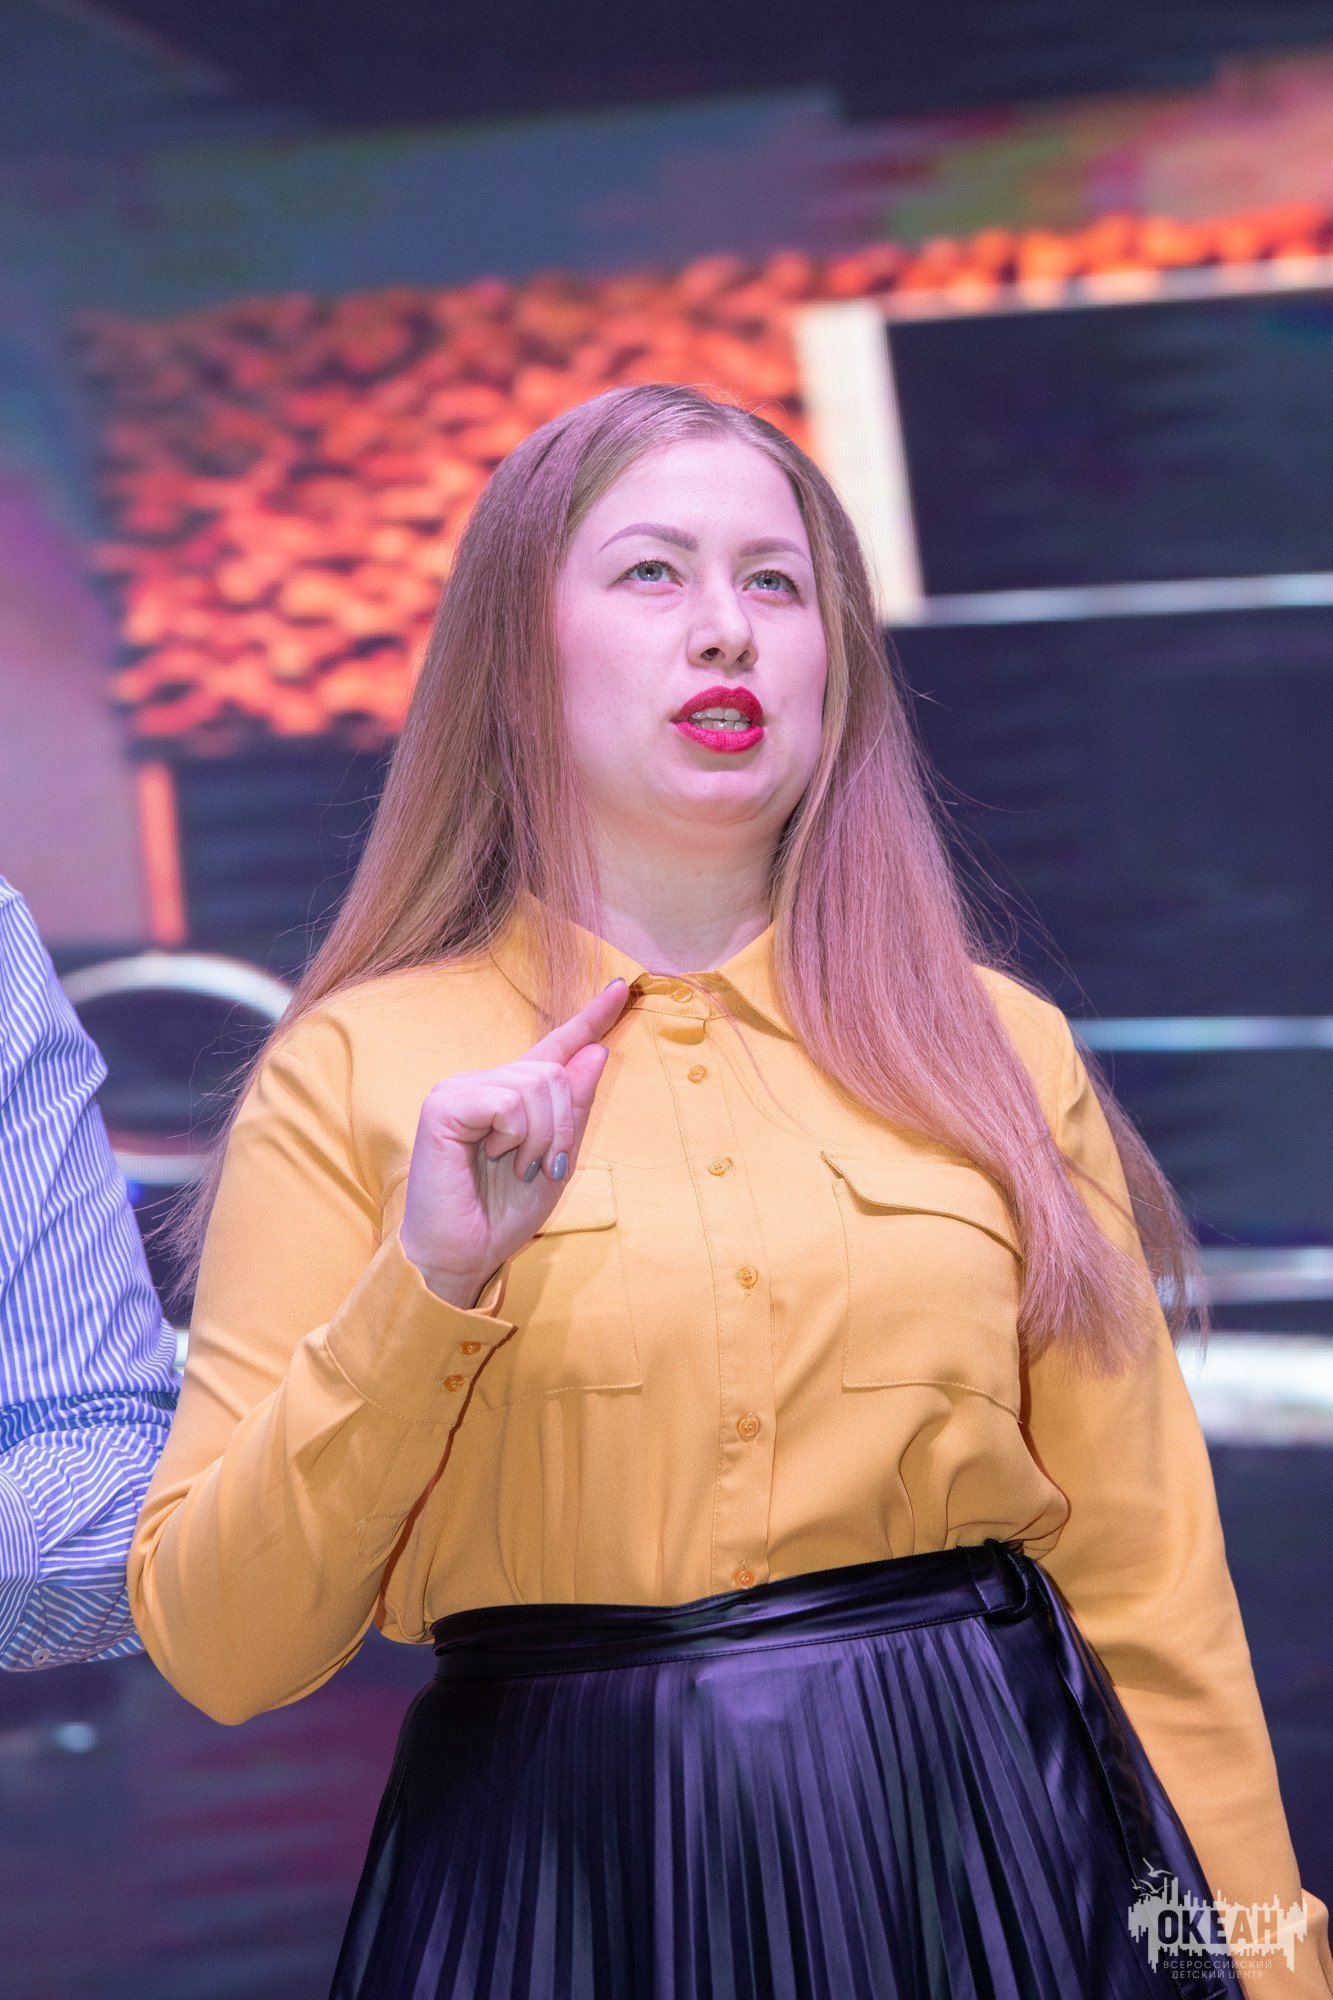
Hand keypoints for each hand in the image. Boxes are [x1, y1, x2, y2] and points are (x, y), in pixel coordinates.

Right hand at [398, 976, 630, 1307]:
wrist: (461, 1256)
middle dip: (562, 1127)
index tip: (623, 988)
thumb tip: (598, 1051)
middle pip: (554, 1074)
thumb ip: (575, 1109)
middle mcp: (484, 1083)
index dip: (591, 1017)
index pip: (556, 1047)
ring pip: (536, 1086)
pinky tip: (491, 1157)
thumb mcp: (557, 1161)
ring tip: (511, 1167)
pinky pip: (509, 1102)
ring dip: (539, 1138)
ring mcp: (460, 1090)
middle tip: (537, 1167)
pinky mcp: (444, 1105)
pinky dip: (515, 1136)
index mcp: (512, 1096)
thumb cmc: (501, 1215)